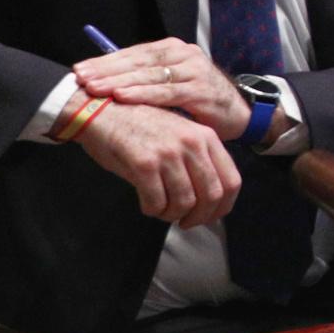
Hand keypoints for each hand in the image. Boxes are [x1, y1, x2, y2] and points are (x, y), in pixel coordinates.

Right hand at [73, 102, 240, 226]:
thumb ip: (198, 161)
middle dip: (199, 217)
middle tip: (184, 222)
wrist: (102, 110)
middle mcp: (192, 143)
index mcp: (206, 137)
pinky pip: (156, 202)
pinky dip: (152, 210)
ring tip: (161, 210)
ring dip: (172, 214)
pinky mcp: (144, 163)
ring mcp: (169, 152)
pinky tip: (146, 204)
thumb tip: (209, 199)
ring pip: (184, 203)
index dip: (222, 207)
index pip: (231, 181)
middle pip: (212, 196)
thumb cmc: (139, 127)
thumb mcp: (180, 136)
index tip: (208, 217)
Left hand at [74, 35, 252, 141]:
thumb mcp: (170, 85)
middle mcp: (183, 54)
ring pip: (150, 74)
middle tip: (81, 78)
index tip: (79, 70)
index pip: (133, 52)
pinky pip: (167, 91)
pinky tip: (123, 97)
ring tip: (96, 88)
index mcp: (172, 49)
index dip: (104, 61)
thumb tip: (102, 81)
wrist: (239, 112)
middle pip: (138, 61)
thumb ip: (144, 80)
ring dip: (120, 81)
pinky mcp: (201, 89)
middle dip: (107, 70)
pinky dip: (143, 94)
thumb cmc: (197, 101)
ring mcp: (194, 70)